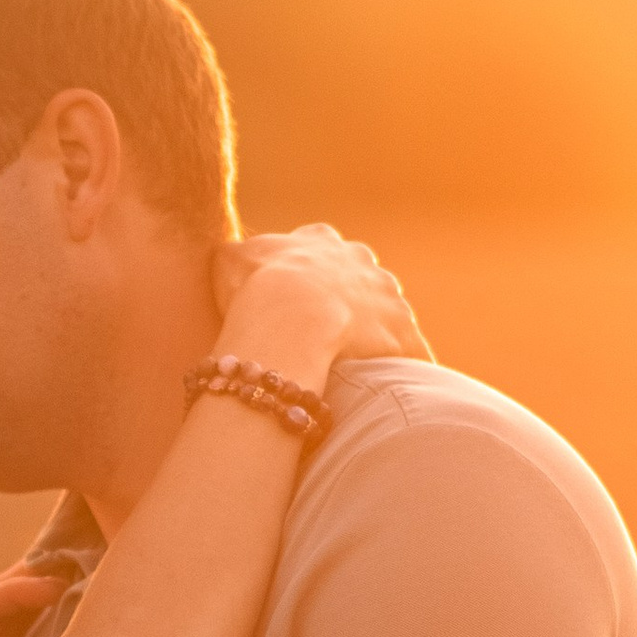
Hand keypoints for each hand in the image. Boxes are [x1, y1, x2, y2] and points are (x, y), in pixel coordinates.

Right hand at [214, 226, 432, 373]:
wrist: (295, 319)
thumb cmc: (256, 289)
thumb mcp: (231, 260)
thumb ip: (235, 256)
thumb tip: (229, 260)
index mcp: (323, 243)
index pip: (322, 250)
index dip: (309, 275)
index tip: (296, 298)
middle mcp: (363, 264)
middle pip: (361, 281)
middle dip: (348, 304)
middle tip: (323, 336)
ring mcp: (389, 298)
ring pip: (386, 316)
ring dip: (372, 337)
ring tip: (351, 370)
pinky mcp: (404, 336)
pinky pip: (406, 354)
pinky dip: (397, 370)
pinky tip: (384, 393)